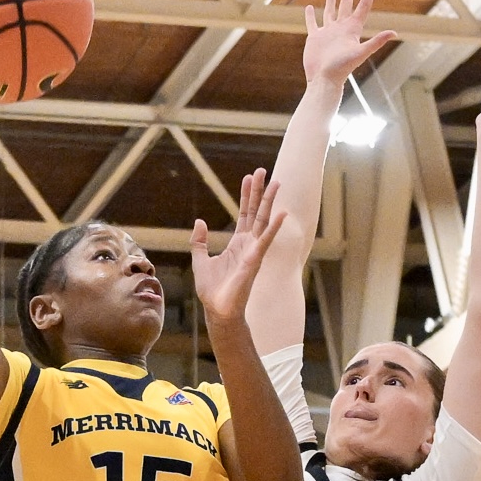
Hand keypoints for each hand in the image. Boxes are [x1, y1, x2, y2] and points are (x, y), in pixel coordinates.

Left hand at [191, 168, 286, 323]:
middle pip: (256, 212)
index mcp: (237, 244)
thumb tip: (199, 221)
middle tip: (263, 170)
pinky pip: (266, 239)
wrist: (217, 310)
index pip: (244, 214)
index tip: (248, 177)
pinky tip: (282, 212)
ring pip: (263, 221)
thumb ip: (199, 242)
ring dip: (269, 201)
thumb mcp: (200, 260)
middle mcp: (248, 244)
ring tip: (276, 182)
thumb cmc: (212, 290)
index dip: (246, 195)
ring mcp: (253, 251)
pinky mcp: (255, 260)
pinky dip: (274, 226)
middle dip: (259, 191)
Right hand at [303, 0, 396, 87]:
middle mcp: (341, 29)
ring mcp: (328, 33)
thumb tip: (394, 33)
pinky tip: (310, 8)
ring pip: (330, 12)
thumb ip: (376, 42)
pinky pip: (313, 23)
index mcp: (352, 29)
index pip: (363, 6)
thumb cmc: (342, 68)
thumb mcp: (360, 53)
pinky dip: (311, 16)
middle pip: (346, 5)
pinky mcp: (315, 38)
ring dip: (331, 2)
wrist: (324, 80)